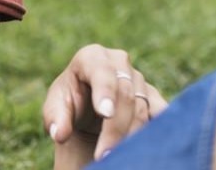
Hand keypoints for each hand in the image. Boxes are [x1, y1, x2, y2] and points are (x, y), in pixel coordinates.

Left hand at [42, 44, 168, 166]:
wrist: (87, 109)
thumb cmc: (68, 104)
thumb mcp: (55, 109)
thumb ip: (56, 119)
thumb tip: (59, 133)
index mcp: (92, 57)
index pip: (101, 72)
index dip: (105, 92)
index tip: (105, 114)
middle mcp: (119, 62)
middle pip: (125, 94)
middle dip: (115, 128)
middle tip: (104, 155)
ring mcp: (138, 78)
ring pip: (142, 108)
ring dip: (131, 136)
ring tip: (117, 159)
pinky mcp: (153, 96)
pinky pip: (160, 114)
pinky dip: (154, 131)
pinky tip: (144, 148)